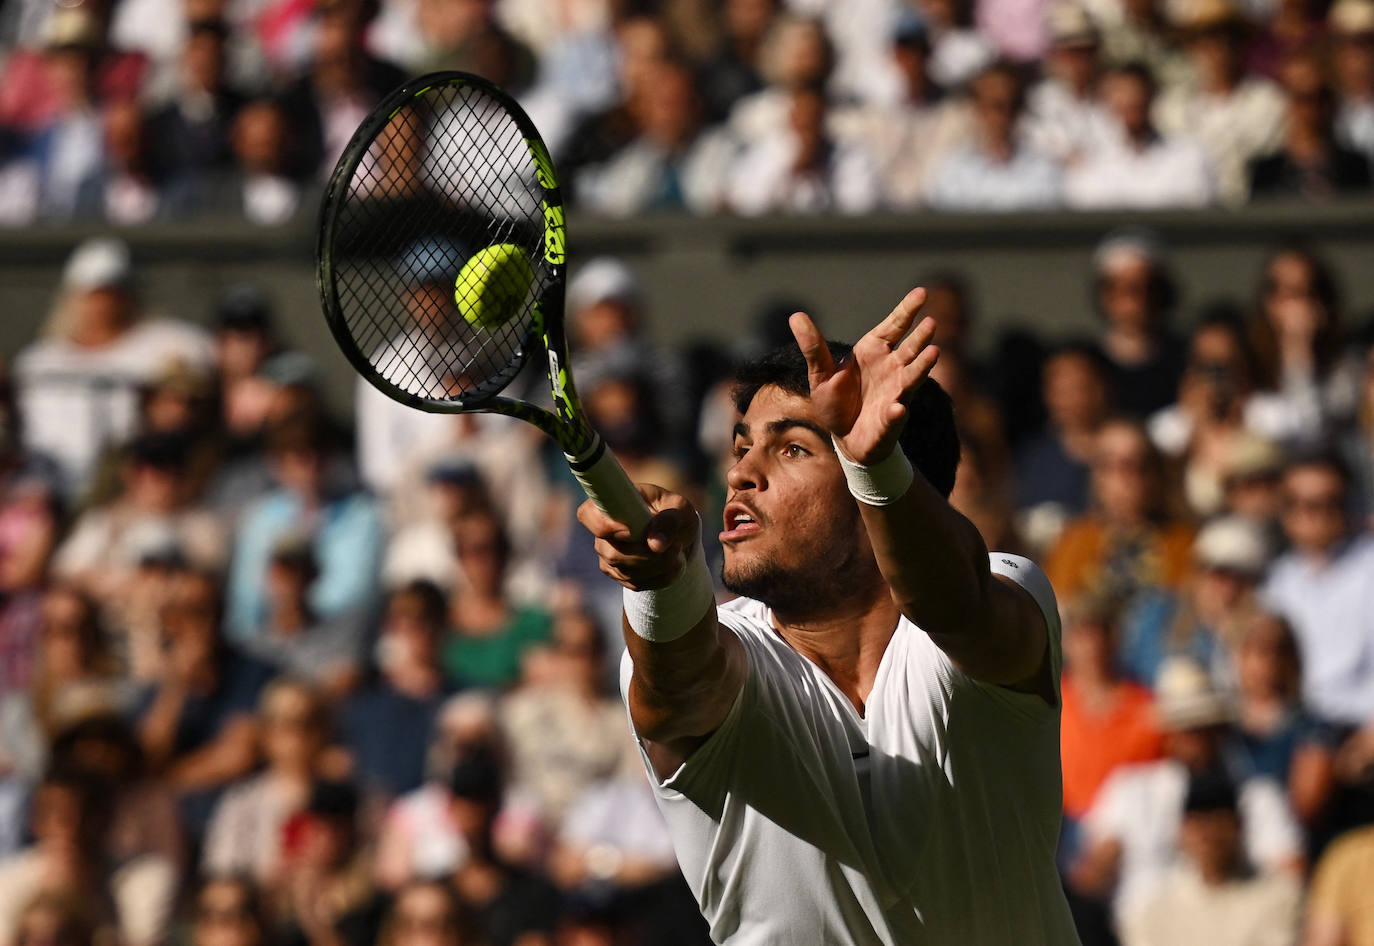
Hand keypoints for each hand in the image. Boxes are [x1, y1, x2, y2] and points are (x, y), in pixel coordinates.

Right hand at [577, 485, 699, 590]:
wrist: (679, 535)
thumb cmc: (675, 513)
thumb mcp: (680, 508)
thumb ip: (670, 520)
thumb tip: (656, 544)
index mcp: (612, 504)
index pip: (587, 514)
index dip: (603, 526)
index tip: (630, 532)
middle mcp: (603, 531)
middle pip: (612, 553)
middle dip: (647, 555)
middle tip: (676, 546)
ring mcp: (608, 555)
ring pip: (626, 571)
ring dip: (659, 566)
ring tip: (678, 552)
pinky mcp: (618, 574)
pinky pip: (636, 583)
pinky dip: (661, 577)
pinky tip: (673, 564)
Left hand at [790, 287, 939, 463]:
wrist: (844, 438)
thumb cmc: (837, 401)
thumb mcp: (820, 373)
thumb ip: (813, 346)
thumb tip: (795, 316)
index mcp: (874, 352)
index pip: (894, 326)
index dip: (907, 310)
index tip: (921, 292)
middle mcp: (892, 369)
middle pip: (910, 349)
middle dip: (921, 336)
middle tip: (931, 322)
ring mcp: (896, 393)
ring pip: (912, 377)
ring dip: (922, 366)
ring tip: (933, 353)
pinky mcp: (891, 420)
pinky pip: (895, 415)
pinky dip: (897, 412)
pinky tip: (898, 408)